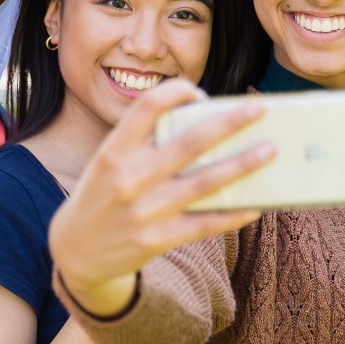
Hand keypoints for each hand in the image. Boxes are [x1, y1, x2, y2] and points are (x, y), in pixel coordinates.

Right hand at [49, 79, 272, 315]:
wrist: (74, 251)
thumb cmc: (102, 195)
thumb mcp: (109, 162)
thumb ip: (145, 144)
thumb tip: (206, 127)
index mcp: (115, 150)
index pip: (148, 106)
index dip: (178, 92)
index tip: (200, 93)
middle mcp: (130, 178)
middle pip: (189, 142)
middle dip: (229, 122)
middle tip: (258, 109)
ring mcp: (146, 211)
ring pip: (205, 183)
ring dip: (243, 164)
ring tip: (269, 149)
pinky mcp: (158, 240)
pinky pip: (205, 224)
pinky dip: (233, 213)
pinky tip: (256, 204)